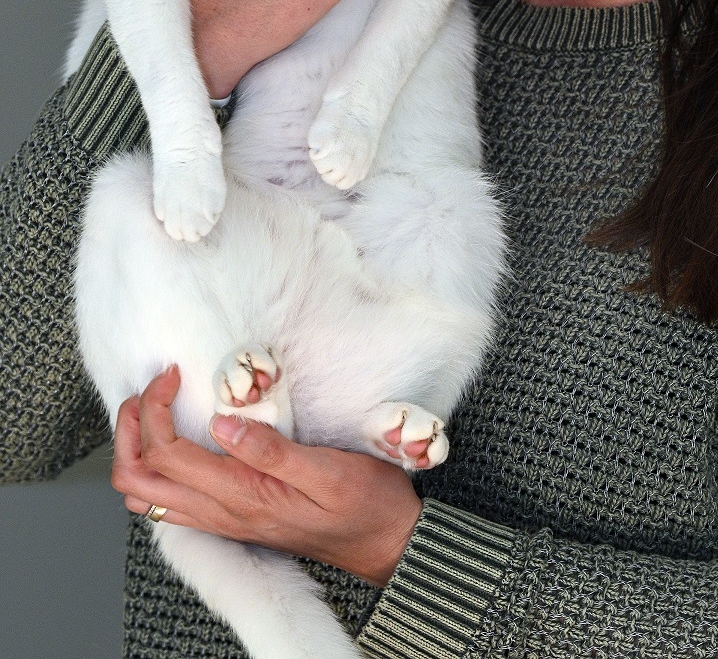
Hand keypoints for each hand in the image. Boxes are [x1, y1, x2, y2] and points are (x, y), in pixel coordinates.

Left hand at [112, 366, 423, 587]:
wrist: (386, 543)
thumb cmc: (364, 503)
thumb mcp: (328, 470)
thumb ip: (272, 451)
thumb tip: (222, 423)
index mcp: (241, 496)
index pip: (166, 454)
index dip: (156, 408)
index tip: (174, 374)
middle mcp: (223, 514)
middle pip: (138, 479)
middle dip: (130, 428)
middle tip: (153, 388)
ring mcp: (224, 521)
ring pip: (146, 495)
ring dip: (137, 450)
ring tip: (154, 410)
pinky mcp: (232, 519)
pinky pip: (171, 502)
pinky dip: (156, 468)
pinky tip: (177, 441)